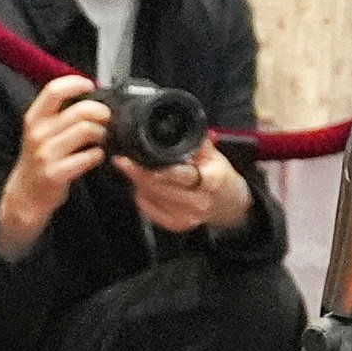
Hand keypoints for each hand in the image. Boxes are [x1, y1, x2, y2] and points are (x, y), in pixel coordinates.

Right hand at [0, 75, 110, 256]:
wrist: (25, 194)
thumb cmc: (38, 158)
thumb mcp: (40, 131)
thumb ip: (59, 113)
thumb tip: (90, 95)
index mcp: (34, 118)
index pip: (54, 90)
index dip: (76, 83)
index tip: (91, 86)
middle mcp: (38, 133)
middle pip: (79, 111)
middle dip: (101, 112)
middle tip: (107, 118)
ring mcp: (46, 154)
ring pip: (86, 131)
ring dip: (102, 133)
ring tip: (102, 137)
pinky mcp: (56, 173)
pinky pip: (88, 157)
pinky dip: (98, 155)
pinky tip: (96, 156)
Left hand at [123, 139, 253, 237]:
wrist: (229, 205)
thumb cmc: (220, 177)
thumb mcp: (215, 156)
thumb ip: (198, 142)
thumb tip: (183, 126)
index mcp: (210, 181)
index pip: (177, 174)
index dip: (153, 167)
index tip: (132, 159)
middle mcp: (198, 202)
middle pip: (158, 186)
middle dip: (137, 172)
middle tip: (122, 160)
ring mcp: (187, 217)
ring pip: (151, 197)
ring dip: (138, 182)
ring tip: (133, 169)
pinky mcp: (176, 225)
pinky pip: (149, 209)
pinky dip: (143, 196)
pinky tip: (144, 186)